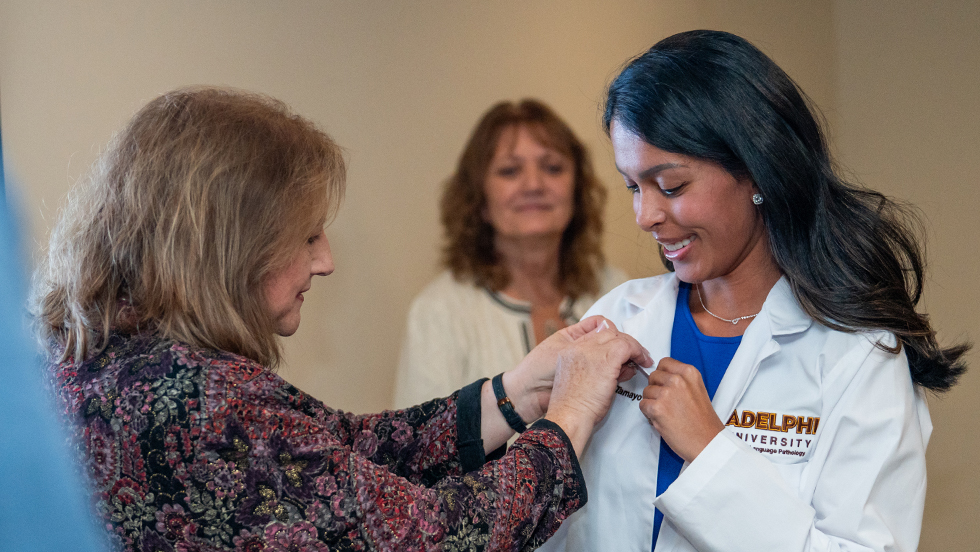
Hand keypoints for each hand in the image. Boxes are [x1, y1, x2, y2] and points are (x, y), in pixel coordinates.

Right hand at [538, 316, 651, 454]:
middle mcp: (579, 347)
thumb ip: (597, 370)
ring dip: (633, 347)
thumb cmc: (574, 408)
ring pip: (618, 337)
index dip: (610, 342)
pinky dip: (638, 352)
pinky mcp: (606, 359)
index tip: (621, 354)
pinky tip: (644, 362)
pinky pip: (627, 346)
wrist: (569, 416)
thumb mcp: (581, 382)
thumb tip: (624, 367)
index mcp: (569, 351)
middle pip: (607, 332)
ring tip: (643, 358)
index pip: (594, 336)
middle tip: (636, 354)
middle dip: (623, 341)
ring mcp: (592, 350)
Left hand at [639, 357, 724, 461]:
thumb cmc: (703, 421)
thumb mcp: (697, 390)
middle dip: (656, 389)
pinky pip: (643, 405)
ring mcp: (666, 393)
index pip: (664, 363)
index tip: (667, 385)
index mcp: (689, 372)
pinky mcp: (657, 408)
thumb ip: (681, 380)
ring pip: (646, 391)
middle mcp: (677, 379)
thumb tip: (661, 377)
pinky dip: (649, 414)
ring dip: (652, 402)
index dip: (662, 375)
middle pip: (653, 376)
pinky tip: (662, 420)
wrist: (707, 442)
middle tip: (668, 403)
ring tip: (667, 413)